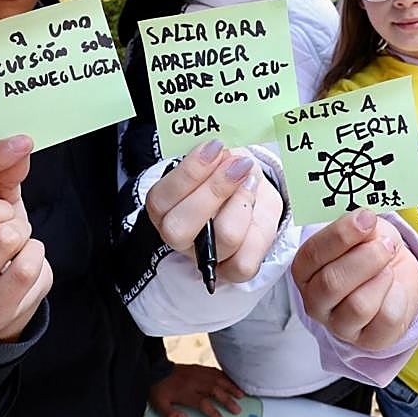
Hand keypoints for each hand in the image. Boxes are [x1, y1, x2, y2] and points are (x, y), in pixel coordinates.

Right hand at [0, 135, 51, 341]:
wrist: (0, 305)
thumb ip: (0, 177)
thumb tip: (19, 148)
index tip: (21, 142)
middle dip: (5, 211)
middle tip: (5, 227)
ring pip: (5, 238)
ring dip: (22, 237)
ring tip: (12, 251)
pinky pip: (25, 269)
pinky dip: (35, 259)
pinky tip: (22, 268)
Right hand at [145, 140, 283, 283]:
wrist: (252, 187)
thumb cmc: (226, 169)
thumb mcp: (217, 154)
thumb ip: (215, 152)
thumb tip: (222, 147)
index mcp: (163, 207)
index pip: (161, 200)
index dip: (189, 173)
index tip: (215, 146)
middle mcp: (178, 236)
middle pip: (181, 228)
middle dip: (214, 191)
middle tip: (237, 164)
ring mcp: (205, 256)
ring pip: (222, 239)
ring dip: (242, 202)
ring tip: (249, 178)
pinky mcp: (232, 270)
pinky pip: (243, 262)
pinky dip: (256, 229)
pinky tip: (256, 204)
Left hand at [149, 364, 245, 416]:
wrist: (156, 369)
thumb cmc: (159, 389)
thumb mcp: (159, 405)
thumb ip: (170, 415)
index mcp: (186, 392)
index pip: (203, 403)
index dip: (214, 413)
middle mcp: (195, 382)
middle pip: (215, 391)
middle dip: (228, 401)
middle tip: (238, 410)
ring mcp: (199, 374)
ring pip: (218, 380)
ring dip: (231, 387)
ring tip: (241, 395)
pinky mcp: (200, 368)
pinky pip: (216, 371)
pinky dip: (225, 376)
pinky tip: (232, 381)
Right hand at [292, 209, 417, 350]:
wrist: (396, 276)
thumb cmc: (371, 250)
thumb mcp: (365, 230)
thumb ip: (360, 225)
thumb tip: (365, 219)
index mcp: (305, 269)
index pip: (313, 254)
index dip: (341, 234)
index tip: (367, 217)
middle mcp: (315, 300)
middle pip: (332, 283)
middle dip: (365, 258)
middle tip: (386, 244)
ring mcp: (339, 325)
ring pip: (359, 306)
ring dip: (382, 277)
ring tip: (389, 266)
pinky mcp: (368, 340)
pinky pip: (386, 319)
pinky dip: (398, 296)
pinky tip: (395, 288)